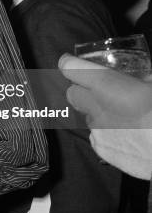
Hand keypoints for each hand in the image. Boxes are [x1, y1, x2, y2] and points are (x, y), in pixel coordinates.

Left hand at [59, 53, 151, 179]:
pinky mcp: (101, 149)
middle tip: (101, 92)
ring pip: (88, 117)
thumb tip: (143, 78)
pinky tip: (128, 137)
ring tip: (125, 118)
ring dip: (100, 115)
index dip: (69, 64)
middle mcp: (95, 106)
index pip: (71, 68)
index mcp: (107, 85)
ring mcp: (96, 130)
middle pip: (73, 93)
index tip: (69, 62)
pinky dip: (109, 135)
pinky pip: (98, 137)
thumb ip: (142, 79)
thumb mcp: (151, 86)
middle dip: (81, 91)